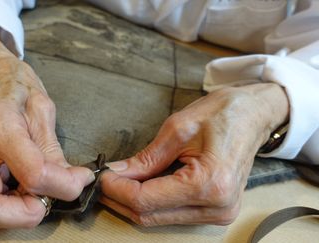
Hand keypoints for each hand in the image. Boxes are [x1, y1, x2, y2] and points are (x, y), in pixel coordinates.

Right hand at [0, 20, 93, 230]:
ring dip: (16, 212)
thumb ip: (54, 153)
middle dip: (23, 215)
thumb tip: (71, 184)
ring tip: (35, 189)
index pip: (33, 174)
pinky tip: (23, 186)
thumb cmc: (17, 85)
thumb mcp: (44, 111)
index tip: (79, 180)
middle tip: (44, 198)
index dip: (64, 186)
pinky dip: (9, 204)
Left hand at [101, 83, 288, 225]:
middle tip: (104, 179)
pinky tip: (140, 185)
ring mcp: (218, 213)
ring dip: (133, 202)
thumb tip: (116, 173)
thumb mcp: (178, 128)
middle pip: (149, 215)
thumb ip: (146, 158)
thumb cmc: (224, 114)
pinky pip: (171, 214)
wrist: (255, 115)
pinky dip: (151, 202)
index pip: (145, 200)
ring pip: (157, 219)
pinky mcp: (215, 212)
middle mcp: (216, 207)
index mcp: (209, 184)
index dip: (117, 189)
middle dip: (120, 198)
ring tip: (119, 180)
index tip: (100, 176)